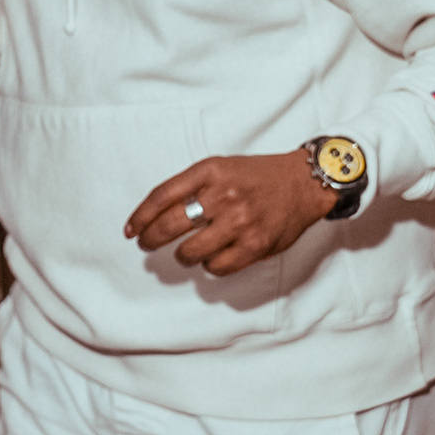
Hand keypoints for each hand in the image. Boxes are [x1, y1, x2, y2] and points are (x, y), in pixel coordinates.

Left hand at [127, 151, 333, 277]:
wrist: (303, 183)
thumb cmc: (257, 177)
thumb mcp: (221, 167)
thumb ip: (191, 187)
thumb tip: (153, 216)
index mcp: (210, 171)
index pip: (161, 196)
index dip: (141, 217)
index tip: (131, 230)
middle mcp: (223, 195)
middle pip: (169, 226)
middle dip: (151, 239)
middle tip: (147, 243)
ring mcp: (240, 221)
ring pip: (190, 252)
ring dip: (183, 256)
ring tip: (186, 252)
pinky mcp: (255, 245)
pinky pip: (216, 266)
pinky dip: (209, 265)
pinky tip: (213, 256)